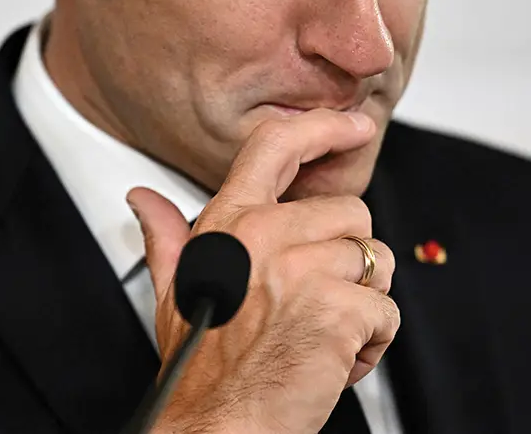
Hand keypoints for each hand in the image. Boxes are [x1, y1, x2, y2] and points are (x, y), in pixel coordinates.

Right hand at [128, 109, 398, 433]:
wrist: (219, 428)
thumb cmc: (203, 368)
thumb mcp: (175, 292)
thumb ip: (167, 237)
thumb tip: (143, 200)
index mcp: (231, 224)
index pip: (277, 145)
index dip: (324, 128)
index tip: (354, 126)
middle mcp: (266, 236)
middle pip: (350, 213)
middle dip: (347, 260)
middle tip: (314, 303)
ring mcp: (303, 270)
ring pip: (376, 260)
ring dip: (362, 303)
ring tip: (320, 333)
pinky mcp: (338, 308)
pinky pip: (386, 309)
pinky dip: (372, 342)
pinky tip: (334, 360)